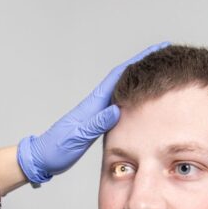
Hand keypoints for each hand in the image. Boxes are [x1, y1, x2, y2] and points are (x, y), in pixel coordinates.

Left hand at [16, 41, 169, 183]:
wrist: (42, 158)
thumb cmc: (56, 148)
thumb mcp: (77, 137)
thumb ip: (96, 124)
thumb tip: (116, 110)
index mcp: (93, 104)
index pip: (119, 76)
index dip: (138, 61)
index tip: (156, 50)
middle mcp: (97, 104)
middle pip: (124, 78)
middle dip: (144, 65)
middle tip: (165, 58)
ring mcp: (97, 113)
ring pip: (123, 91)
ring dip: (140, 81)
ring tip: (159, 75)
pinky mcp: (97, 123)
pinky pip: (120, 106)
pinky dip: (133, 100)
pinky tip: (141, 102)